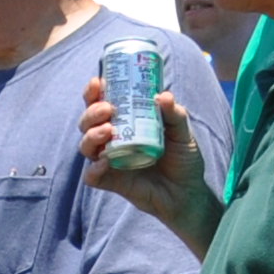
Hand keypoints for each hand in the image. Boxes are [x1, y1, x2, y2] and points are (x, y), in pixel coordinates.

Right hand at [75, 77, 202, 229]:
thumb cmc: (183, 158)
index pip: (101, 103)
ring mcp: (109, 161)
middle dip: (91, 112)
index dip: (93, 93)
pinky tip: (104, 162)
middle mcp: (112, 139)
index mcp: (125, 122)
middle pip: (87, 123)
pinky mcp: (111, 182)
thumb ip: (174, 113)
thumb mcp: (182, 130)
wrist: (187, 191)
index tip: (99, 82)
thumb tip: (163, 96)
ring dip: (91, 136)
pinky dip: (94, 169)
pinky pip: (92, 176)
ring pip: (86, 146)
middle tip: (108, 109)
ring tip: (107, 131)